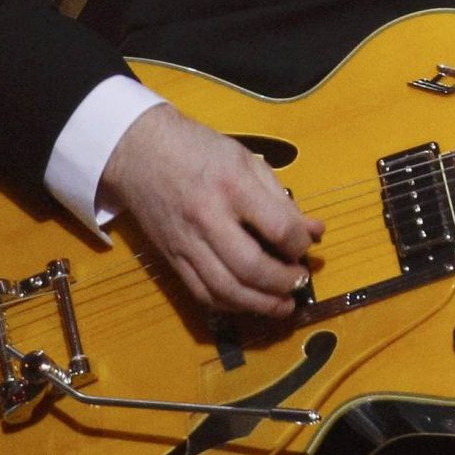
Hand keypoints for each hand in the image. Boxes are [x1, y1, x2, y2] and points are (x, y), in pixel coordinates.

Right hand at [100, 103, 323, 317]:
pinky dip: (231, 304)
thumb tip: (314, 231)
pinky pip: (202, 294)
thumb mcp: (245, 159)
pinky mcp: (172, 258)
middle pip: (251, 267)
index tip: (307, 244)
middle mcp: (208, 218)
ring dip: (261, 304)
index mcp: (232, 185)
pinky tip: (250, 301)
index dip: (300, 244)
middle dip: (283, 282)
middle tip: (300, 282)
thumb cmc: (198, 149)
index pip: (278, 228)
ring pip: (226, 289)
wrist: (140, 151)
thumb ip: (280, 197)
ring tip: (283, 305)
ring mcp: (187, 242)